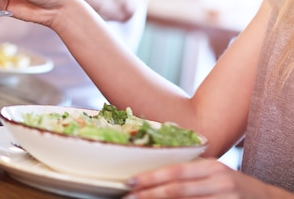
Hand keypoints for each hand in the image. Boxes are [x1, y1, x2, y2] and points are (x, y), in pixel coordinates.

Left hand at [123, 159, 290, 197]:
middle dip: (150, 194)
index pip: (176, 171)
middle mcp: (219, 182)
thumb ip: (189, 171)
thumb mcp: (213, 172)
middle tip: (129, 197)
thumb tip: (151, 171)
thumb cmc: (232, 185)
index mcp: (212, 167)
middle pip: (177, 190)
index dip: (152, 177)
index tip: (131, 181)